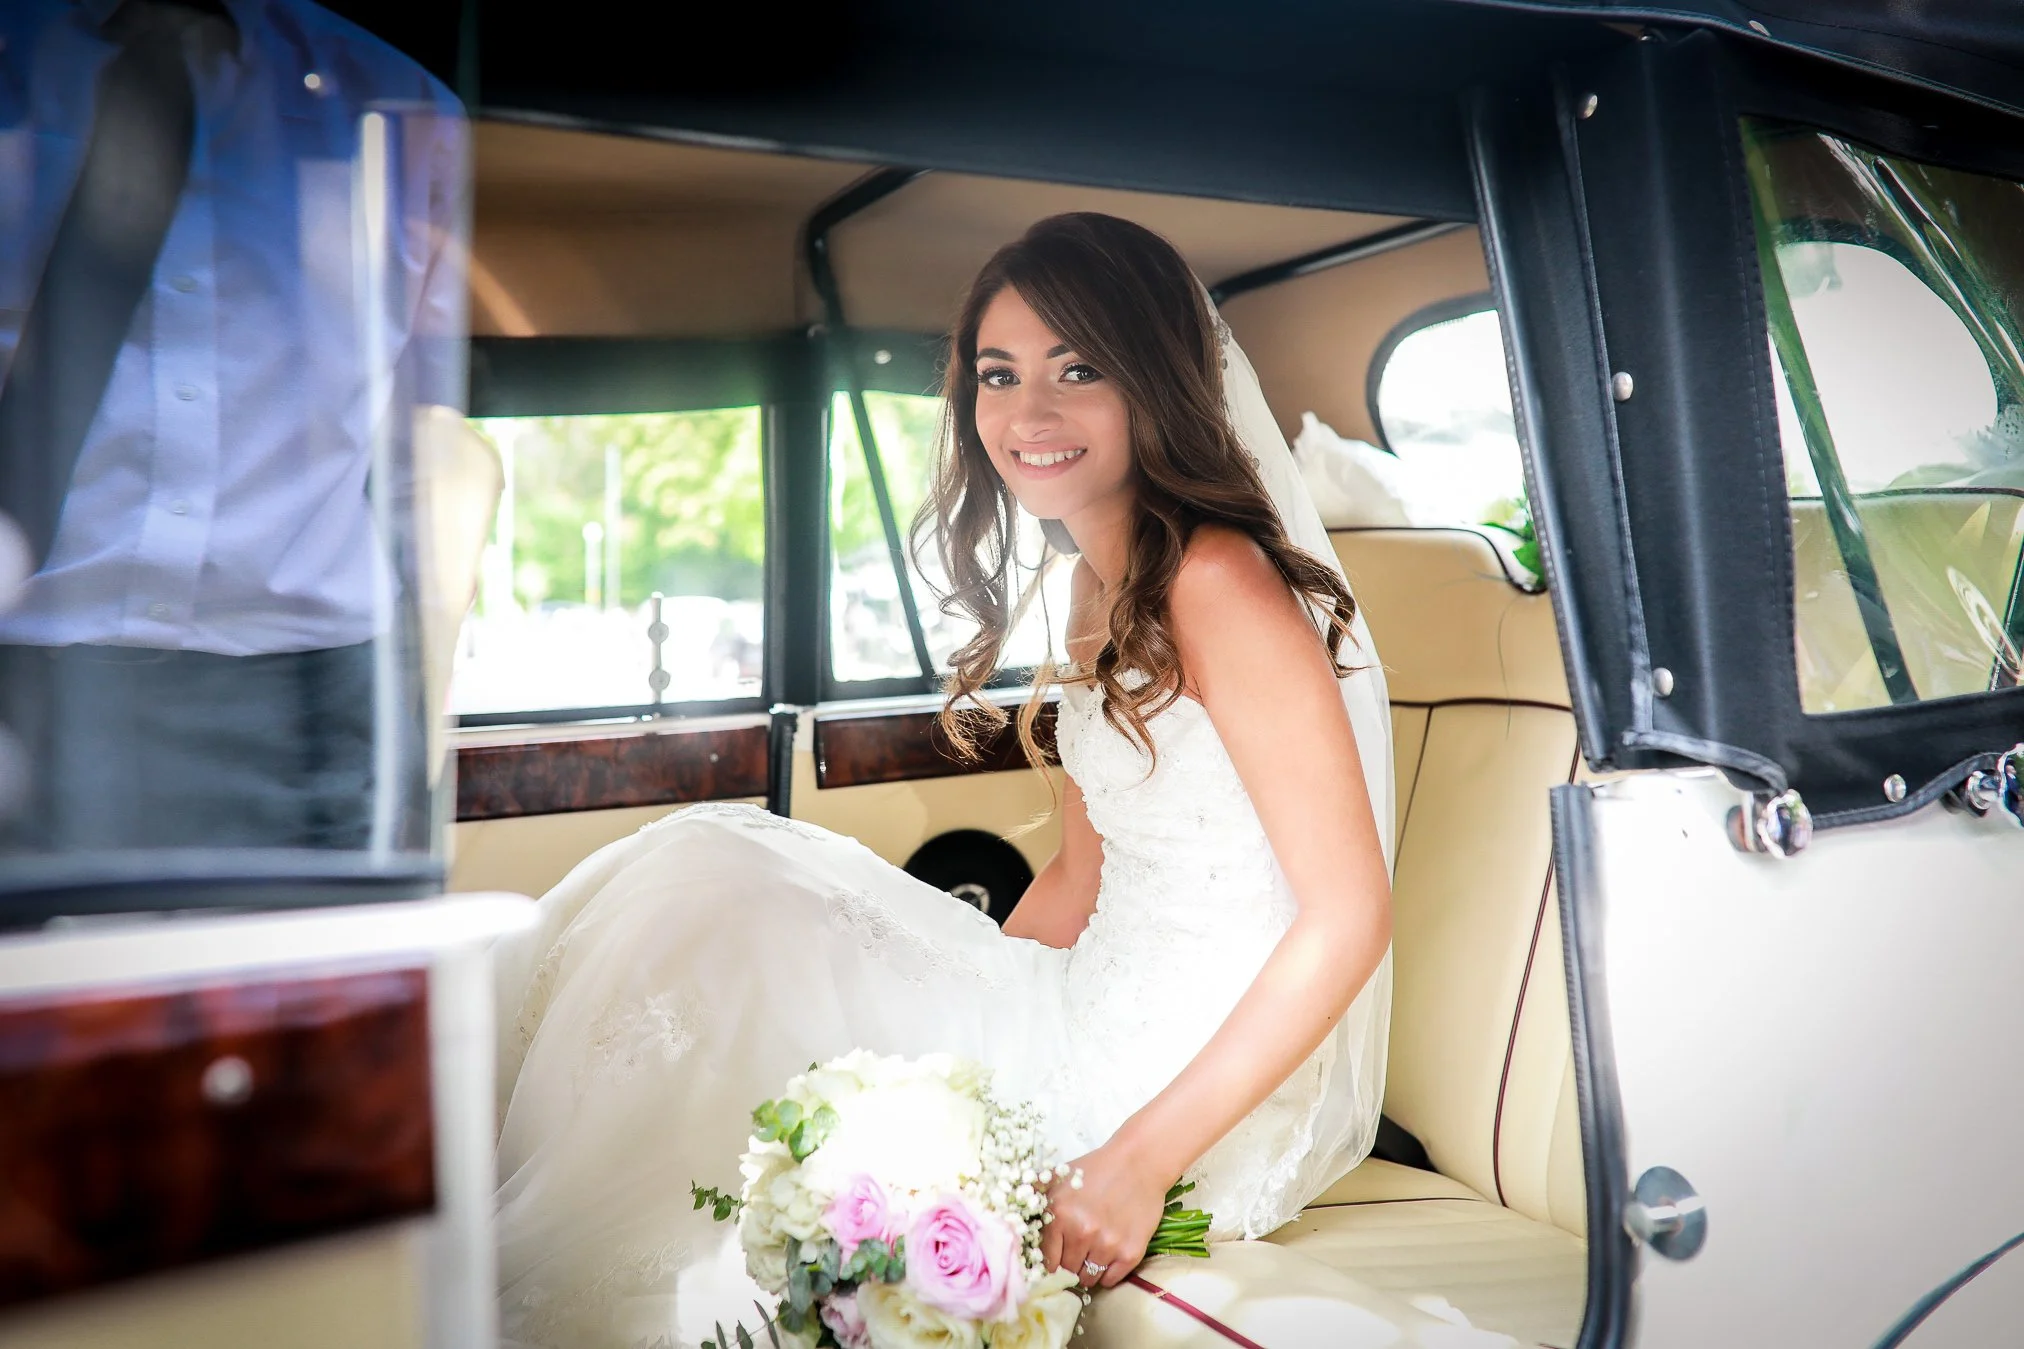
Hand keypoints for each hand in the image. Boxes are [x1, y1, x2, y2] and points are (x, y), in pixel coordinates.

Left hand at [1041, 1142, 1168, 1290]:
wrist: (1138, 1162)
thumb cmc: (1097, 1169)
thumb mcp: (1059, 1177)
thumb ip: (1032, 1194)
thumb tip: (1006, 1212)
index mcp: (1059, 1216)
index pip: (1047, 1261)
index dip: (1052, 1259)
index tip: (1057, 1256)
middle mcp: (1082, 1233)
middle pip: (1067, 1271)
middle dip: (1069, 1263)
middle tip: (1077, 1250)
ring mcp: (1107, 1245)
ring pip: (1088, 1278)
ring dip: (1087, 1269)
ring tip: (1092, 1250)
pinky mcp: (1131, 1252)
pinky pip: (1110, 1280)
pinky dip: (1107, 1273)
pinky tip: (1108, 1254)